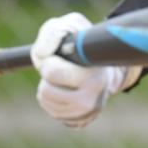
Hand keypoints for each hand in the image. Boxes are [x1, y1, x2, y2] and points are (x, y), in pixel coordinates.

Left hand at [31, 12, 139, 128]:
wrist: (104, 64)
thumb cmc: (82, 43)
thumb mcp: (70, 26)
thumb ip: (53, 32)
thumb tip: (43, 54)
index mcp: (94, 77)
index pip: (52, 72)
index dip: (49, 62)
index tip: (58, 57)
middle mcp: (92, 100)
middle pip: (45, 90)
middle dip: (48, 76)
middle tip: (60, 68)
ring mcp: (86, 114)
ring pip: (45, 100)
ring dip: (48, 86)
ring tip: (63, 78)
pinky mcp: (80, 122)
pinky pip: (51, 111)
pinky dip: (52, 99)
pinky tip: (65, 89)